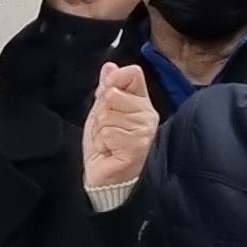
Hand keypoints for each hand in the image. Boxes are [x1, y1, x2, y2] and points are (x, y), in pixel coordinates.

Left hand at [84, 60, 158, 192]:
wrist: (107, 180)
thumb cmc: (107, 149)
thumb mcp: (103, 114)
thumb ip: (107, 89)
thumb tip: (110, 66)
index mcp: (141, 103)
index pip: (132, 73)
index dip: (113, 80)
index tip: (105, 97)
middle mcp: (147, 114)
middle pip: (113, 93)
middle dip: (100, 113)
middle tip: (106, 131)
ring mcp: (144, 130)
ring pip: (108, 113)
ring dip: (100, 130)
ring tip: (108, 143)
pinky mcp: (138, 145)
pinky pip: (109, 132)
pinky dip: (102, 142)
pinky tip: (110, 151)